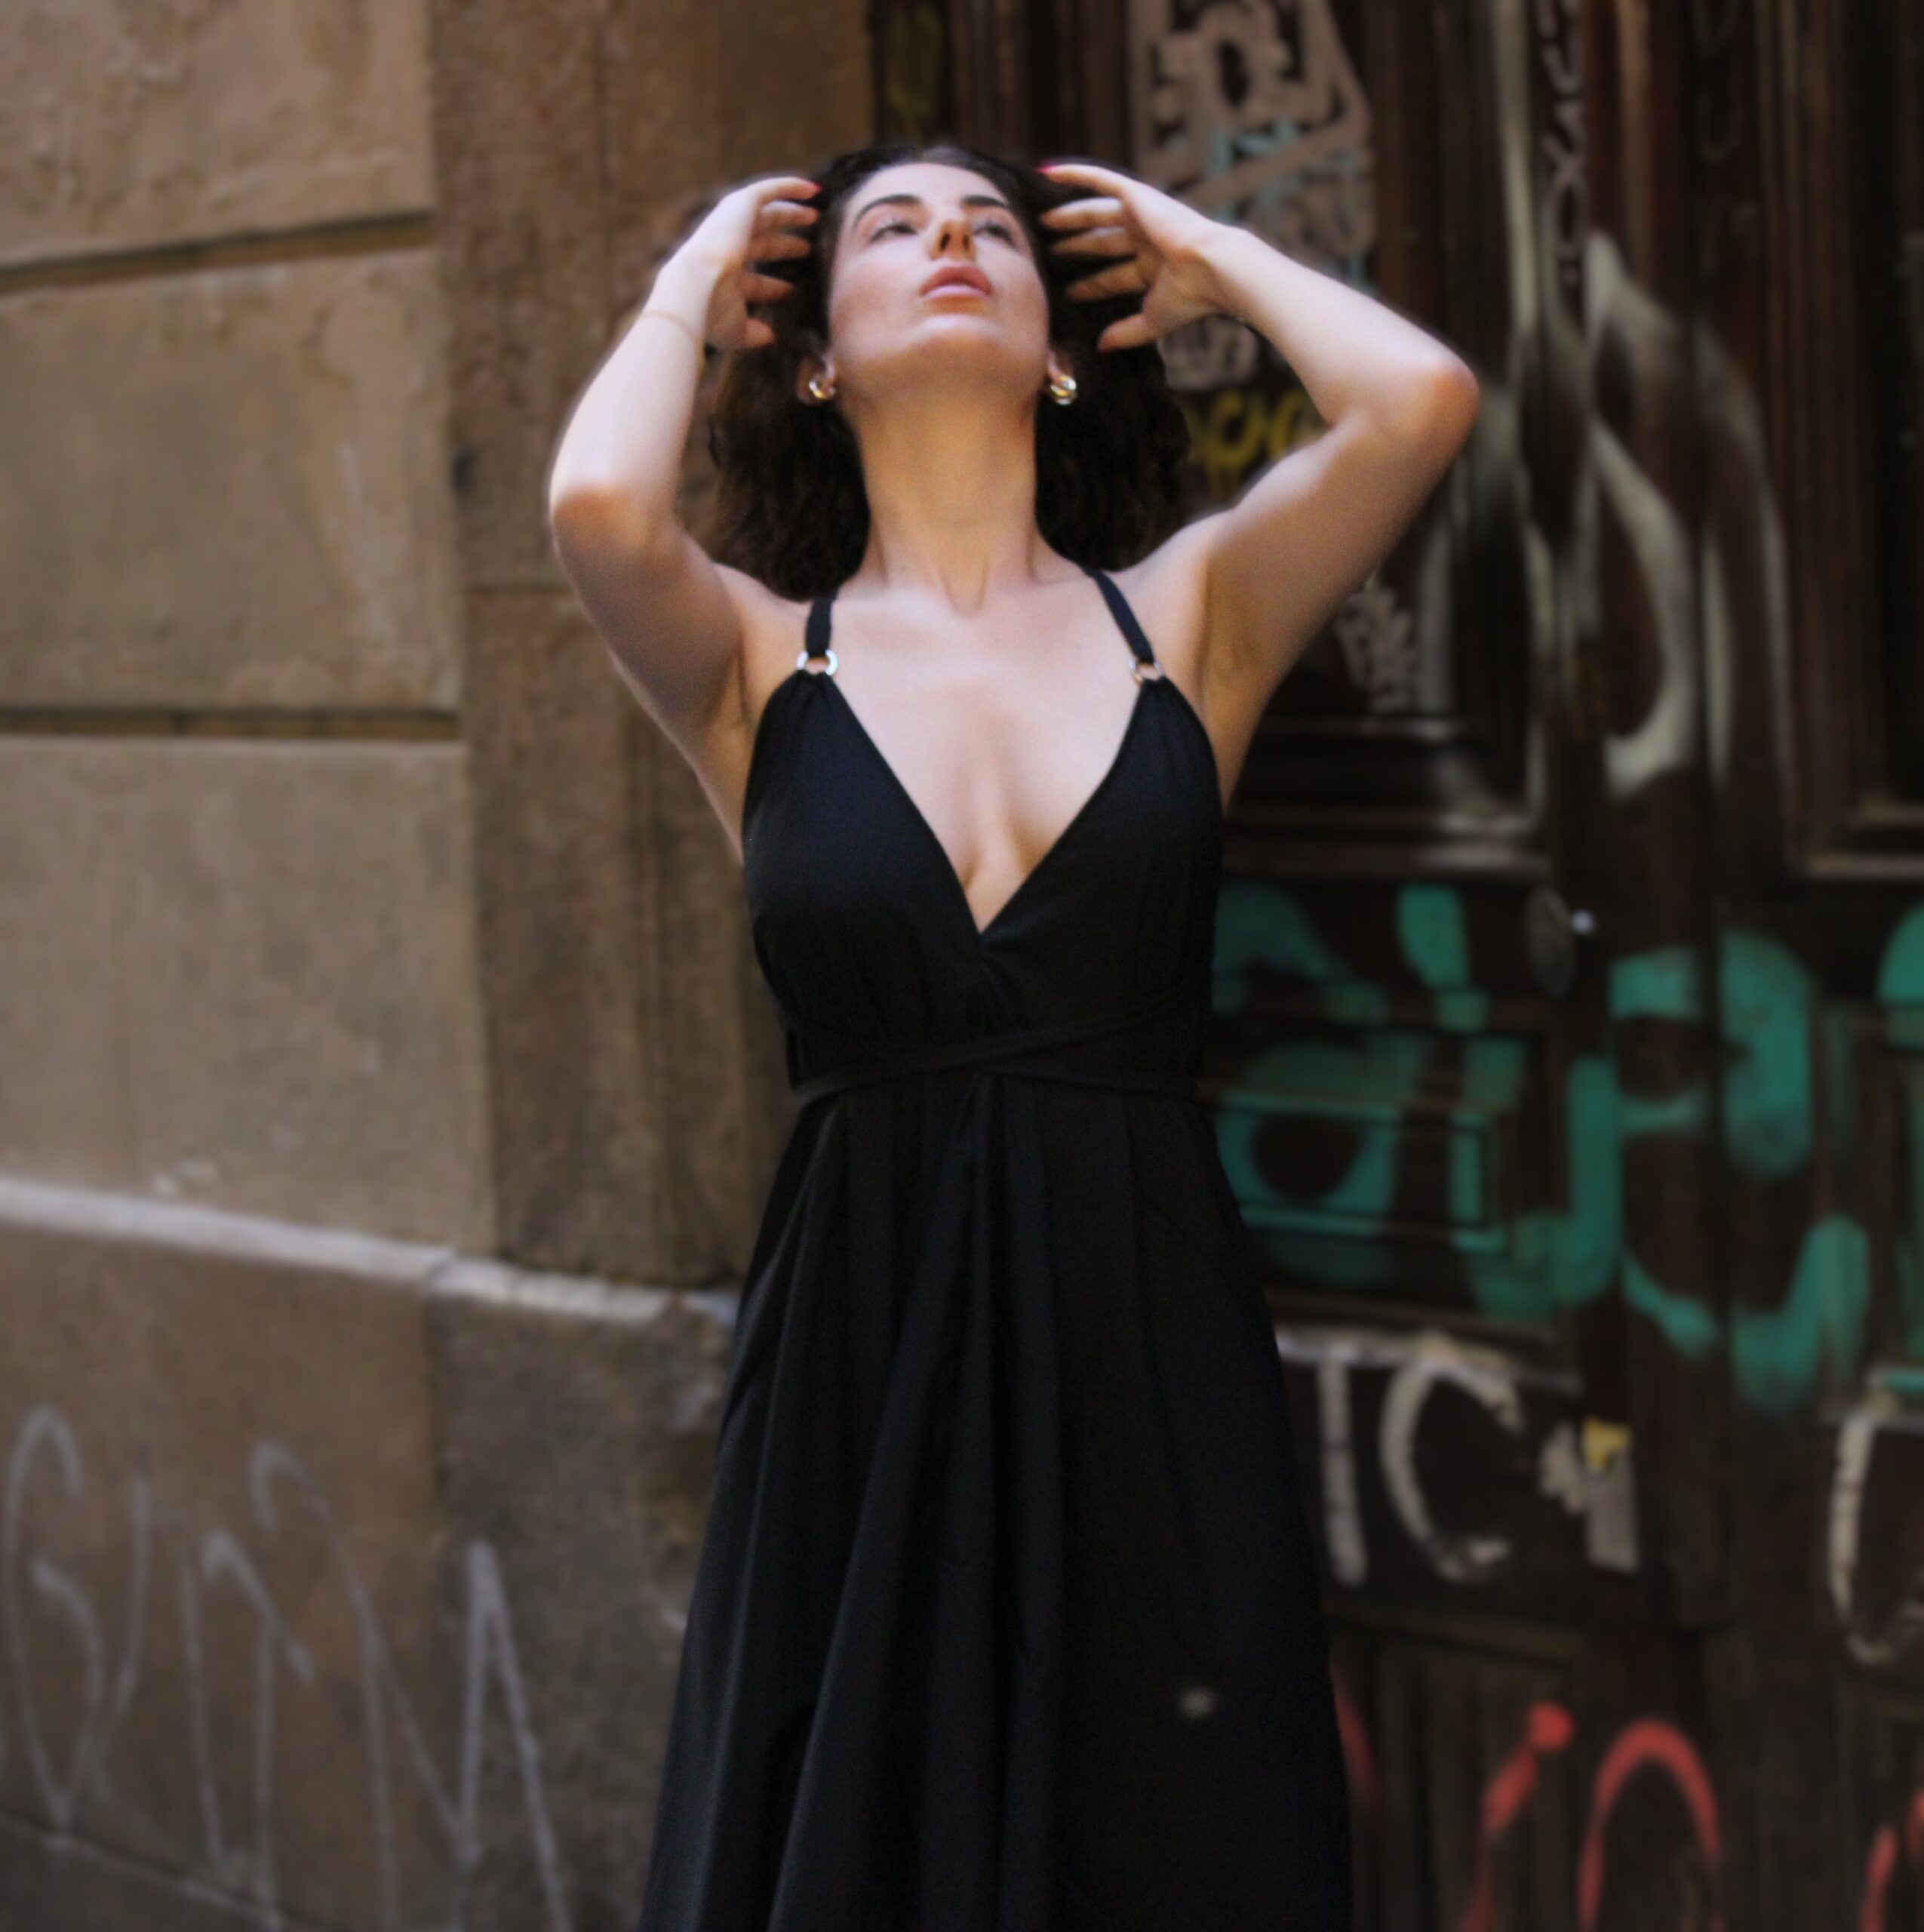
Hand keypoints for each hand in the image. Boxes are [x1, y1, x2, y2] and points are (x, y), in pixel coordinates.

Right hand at [665, 173, 819, 351]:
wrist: (697, 286)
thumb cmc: (713, 314)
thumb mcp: (735, 331)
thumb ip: (753, 334)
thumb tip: (770, 337)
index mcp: (723, 279)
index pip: (752, 281)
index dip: (772, 287)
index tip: (790, 290)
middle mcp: (727, 248)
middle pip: (763, 244)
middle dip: (784, 246)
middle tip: (807, 248)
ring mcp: (733, 224)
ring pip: (767, 214)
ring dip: (791, 214)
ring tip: (815, 215)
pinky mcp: (741, 203)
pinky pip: (769, 190)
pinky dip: (790, 187)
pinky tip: (814, 190)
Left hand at [1036, 160, 1229, 349]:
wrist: (1211, 268)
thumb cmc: (1189, 298)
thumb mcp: (1152, 321)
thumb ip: (1126, 333)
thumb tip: (1100, 347)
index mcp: (1154, 268)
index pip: (1113, 277)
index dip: (1089, 286)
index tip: (1067, 294)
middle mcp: (1147, 238)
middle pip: (1101, 243)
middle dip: (1076, 248)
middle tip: (1049, 252)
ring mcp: (1142, 215)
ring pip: (1095, 213)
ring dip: (1070, 217)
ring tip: (1042, 221)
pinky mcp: (1137, 195)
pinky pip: (1100, 179)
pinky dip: (1075, 173)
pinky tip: (1046, 172)